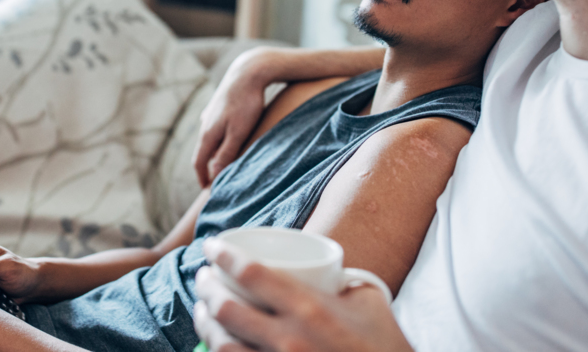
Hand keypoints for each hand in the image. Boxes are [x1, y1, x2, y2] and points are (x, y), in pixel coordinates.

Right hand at [193, 49, 272, 185]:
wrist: (247, 71)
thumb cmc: (246, 103)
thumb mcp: (238, 132)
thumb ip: (226, 154)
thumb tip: (214, 175)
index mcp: (208, 133)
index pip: (199, 162)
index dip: (202, 178)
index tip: (207, 190)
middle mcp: (205, 123)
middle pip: (202, 151)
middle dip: (207, 167)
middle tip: (214, 179)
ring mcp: (211, 113)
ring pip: (209, 138)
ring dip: (213, 152)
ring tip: (221, 162)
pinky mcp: (219, 105)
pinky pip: (215, 127)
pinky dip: (218, 138)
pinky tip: (224, 136)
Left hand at [193, 239, 411, 351]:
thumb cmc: (384, 345)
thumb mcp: (369, 301)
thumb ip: (344, 279)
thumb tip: (327, 265)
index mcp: (310, 309)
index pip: (250, 273)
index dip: (222, 255)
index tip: (211, 246)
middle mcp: (288, 339)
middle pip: (226, 308)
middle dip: (206, 288)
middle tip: (203, 277)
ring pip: (222, 345)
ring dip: (204, 324)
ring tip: (202, 310)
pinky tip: (217, 343)